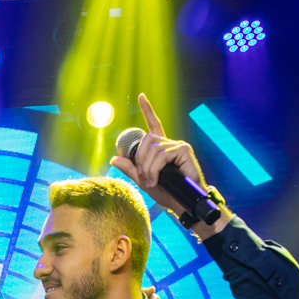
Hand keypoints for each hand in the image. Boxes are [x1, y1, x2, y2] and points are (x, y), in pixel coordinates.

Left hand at [110, 93, 207, 214]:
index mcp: (161, 148)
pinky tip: (157, 179)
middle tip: (143, 176)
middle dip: (139, 159)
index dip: (148, 110)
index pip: (153, 124)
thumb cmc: (167, 193)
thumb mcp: (144, 181)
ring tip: (152, 182)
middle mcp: (169, 143)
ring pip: (152, 150)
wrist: (182, 203)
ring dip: (147, 169)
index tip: (141, 96)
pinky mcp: (184, 150)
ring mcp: (177, 145)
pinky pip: (161, 156)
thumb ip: (130, 169)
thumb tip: (114, 158)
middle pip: (146, 139)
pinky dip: (155, 169)